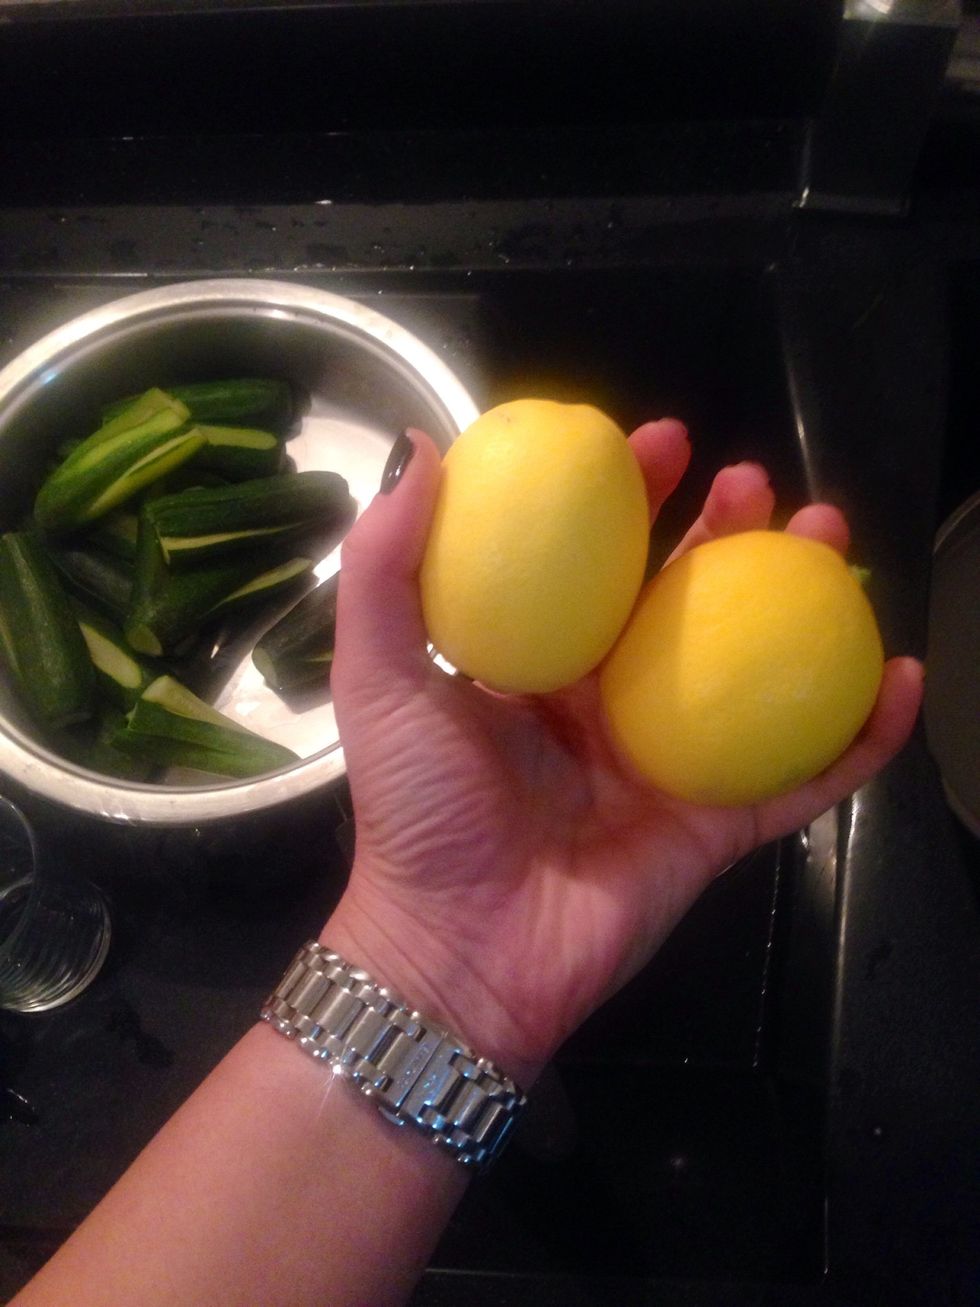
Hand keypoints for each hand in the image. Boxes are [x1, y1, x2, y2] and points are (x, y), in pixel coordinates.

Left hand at [324, 421, 922, 1088]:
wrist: (457, 946)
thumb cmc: (416, 807)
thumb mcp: (381, 677)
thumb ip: (387, 569)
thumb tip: (421, 453)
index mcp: (537, 665)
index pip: (598, 562)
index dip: (632, 498)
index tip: (662, 443)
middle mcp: (608, 704)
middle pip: (687, 602)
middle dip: (731, 532)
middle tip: (759, 482)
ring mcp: (669, 766)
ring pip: (754, 673)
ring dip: (804, 604)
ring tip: (833, 538)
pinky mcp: (717, 828)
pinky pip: (801, 778)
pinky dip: (860, 738)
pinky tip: (902, 679)